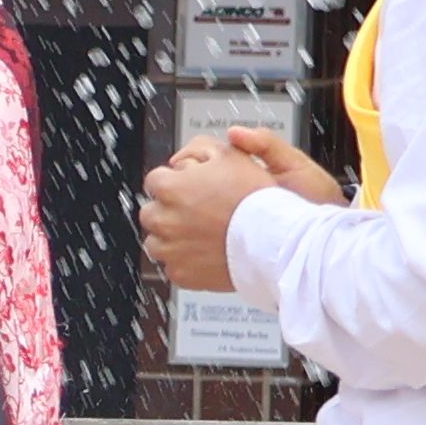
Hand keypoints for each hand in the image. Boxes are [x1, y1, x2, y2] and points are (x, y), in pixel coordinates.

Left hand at [137, 127, 338, 290]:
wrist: (274, 240)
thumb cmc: (256, 198)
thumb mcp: (231, 155)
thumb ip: (199, 150)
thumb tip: (180, 161)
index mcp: (171, 188)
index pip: (155, 181)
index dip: (175, 182)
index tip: (189, 188)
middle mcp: (164, 220)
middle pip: (151, 212)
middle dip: (169, 210)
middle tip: (196, 212)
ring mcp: (170, 250)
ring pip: (157, 242)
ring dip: (173, 237)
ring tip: (202, 234)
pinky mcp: (181, 274)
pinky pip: (174, 266)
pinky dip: (186, 261)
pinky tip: (207, 253)